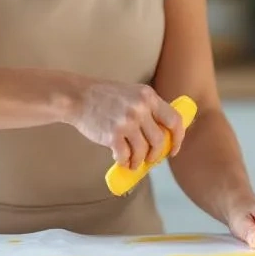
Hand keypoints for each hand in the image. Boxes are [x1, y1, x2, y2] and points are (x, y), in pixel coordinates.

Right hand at [63, 80, 186, 169]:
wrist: (76, 97)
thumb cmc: (104, 97)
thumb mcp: (132, 94)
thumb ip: (148, 109)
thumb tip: (164, 135)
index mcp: (148, 96)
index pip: (174, 120)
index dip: (178, 138)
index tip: (174, 149)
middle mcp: (140, 108)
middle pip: (160, 140)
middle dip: (156, 154)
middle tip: (150, 159)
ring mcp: (127, 122)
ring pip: (143, 151)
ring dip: (139, 161)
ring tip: (132, 161)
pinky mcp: (113, 135)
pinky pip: (125, 156)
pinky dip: (124, 161)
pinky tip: (119, 158)